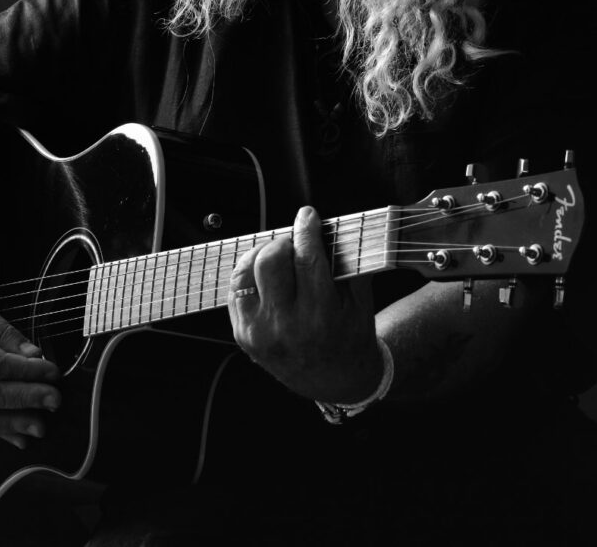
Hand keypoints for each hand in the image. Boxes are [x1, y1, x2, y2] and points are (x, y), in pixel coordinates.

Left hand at [227, 206, 382, 402]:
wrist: (334, 381)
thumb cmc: (349, 337)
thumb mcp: (360, 302)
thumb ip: (348, 265)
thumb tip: (331, 228)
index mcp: (320, 317)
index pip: (306, 259)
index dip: (306, 230)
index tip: (307, 215)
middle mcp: (285, 326)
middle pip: (270, 261)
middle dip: (282, 242)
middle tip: (294, 244)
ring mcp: (259, 332)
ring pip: (245, 272)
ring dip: (261, 255)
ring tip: (278, 257)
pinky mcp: (242, 334)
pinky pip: (235, 289)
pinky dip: (248, 274)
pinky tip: (264, 275)